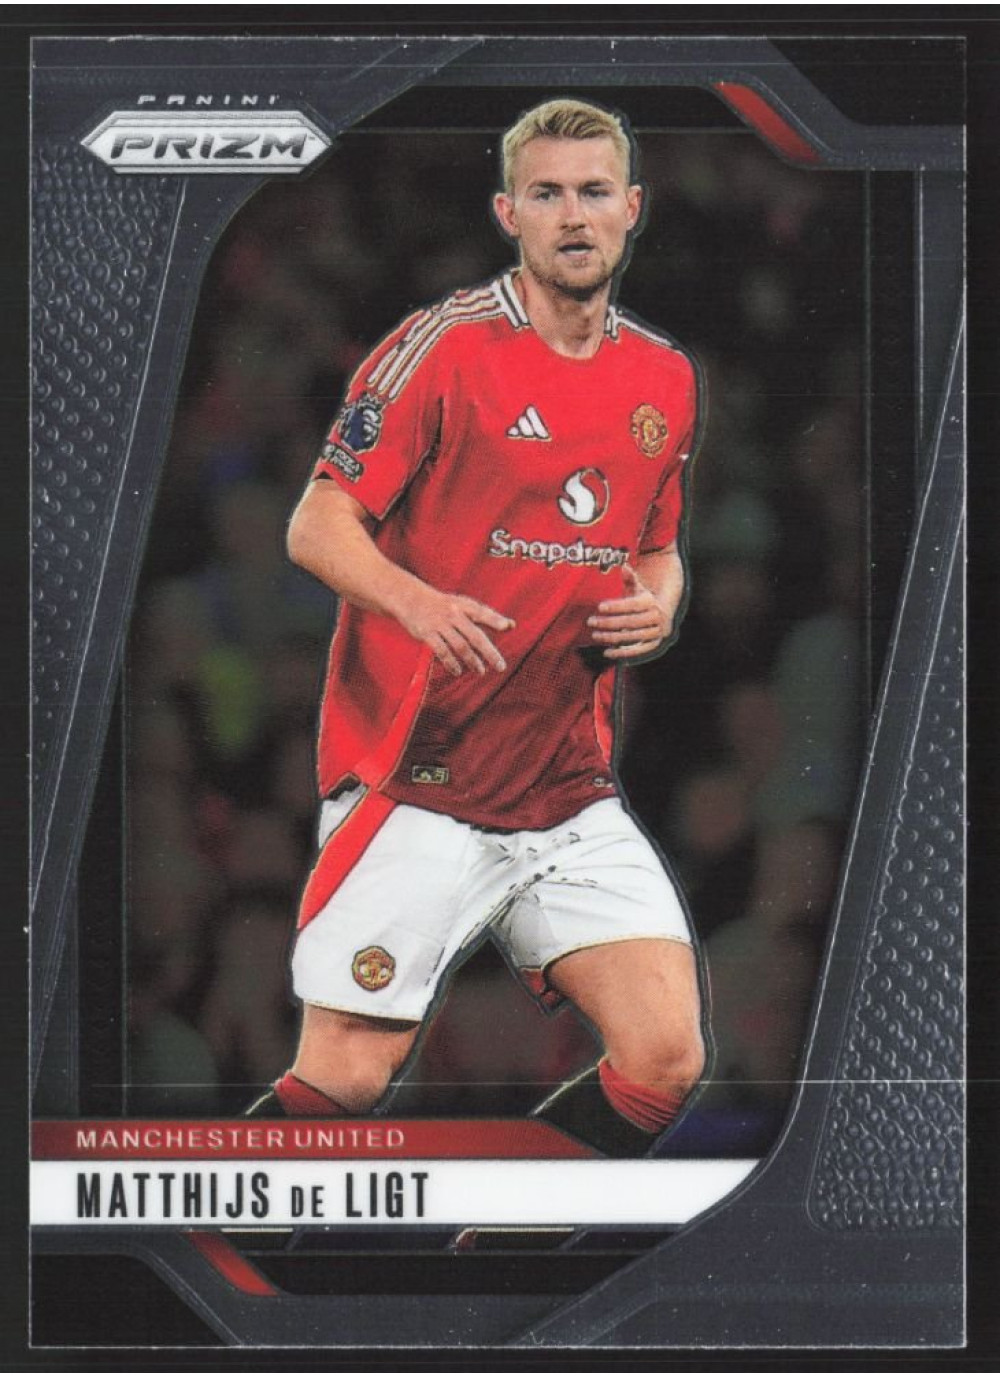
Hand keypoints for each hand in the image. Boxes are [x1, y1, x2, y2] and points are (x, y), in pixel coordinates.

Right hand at [395, 582, 513, 676]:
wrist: (410, 598)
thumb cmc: (443, 605)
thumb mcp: (463, 605)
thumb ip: (486, 616)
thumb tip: (511, 626)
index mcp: (464, 605)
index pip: (482, 612)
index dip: (495, 619)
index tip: (507, 627)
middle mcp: (453, 614)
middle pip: (475, 635)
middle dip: (489, 652)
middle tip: (500, 667)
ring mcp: (440, 624)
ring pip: (460, 646)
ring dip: (472, 661)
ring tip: (481, 671)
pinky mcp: (427, 634)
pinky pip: (442, 651)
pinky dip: (451, 663)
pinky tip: (458, 671)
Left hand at [587, 563, 672, 660]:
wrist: (662, 614)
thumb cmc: (643, 599)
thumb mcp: (638, 588)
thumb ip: (630, 579)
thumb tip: (624, 566)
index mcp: (651, 601)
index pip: (632, 604)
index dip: (616, 606)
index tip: (599, 607)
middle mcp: (656, 617)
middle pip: (630, 621)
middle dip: (608, 622)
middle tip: (591, 621)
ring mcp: (656, 632)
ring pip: (631, 637)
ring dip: (612, 637)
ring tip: (595, 635)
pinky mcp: (653, 645)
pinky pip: (637, 651)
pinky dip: (622, 653)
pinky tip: (606, 652)